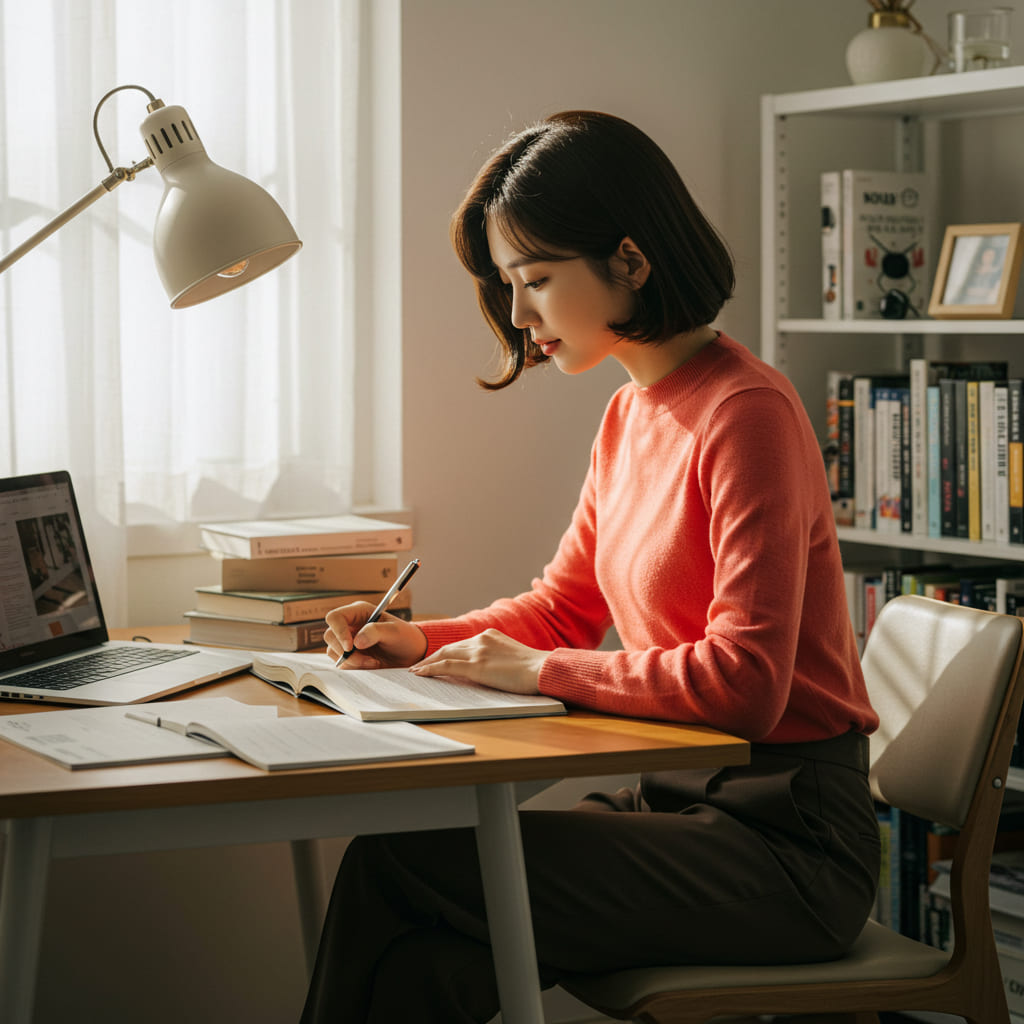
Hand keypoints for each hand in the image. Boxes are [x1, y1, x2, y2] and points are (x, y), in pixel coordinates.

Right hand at [324, 601, 427, 668]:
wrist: (412, 654)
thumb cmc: (406, 637)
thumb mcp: (395, 631)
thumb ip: (376, 631)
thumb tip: (356, 641)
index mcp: (359, 612)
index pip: (335, 617)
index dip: (338, 631)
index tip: (350, 646)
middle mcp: (350, 625)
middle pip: (330, 636)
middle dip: (346, 652)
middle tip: (367, 660)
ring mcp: (348, 641)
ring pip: (333, 652)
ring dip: (352, 661)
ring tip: (373, 662)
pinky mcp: (350, 656)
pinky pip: (341, 663)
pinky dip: (354, 667)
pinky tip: (371, 665)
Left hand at [410, 629, 547, 693]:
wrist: (542, 669)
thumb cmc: (533, 669)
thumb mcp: (511, 657)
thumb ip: (496, 657)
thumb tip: (487, 669)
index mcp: (490, 635)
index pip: (461, 644)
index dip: (446, 652)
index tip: (436, 659)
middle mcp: (481, 639)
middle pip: (449, 647)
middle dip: (432, 656)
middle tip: (418, 665)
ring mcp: (478, 652)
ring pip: (444, 655)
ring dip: (427, 663)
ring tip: (415, 671)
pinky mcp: (476, 666)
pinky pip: (446, 666)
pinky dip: (430, 668)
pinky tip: (420, 673)